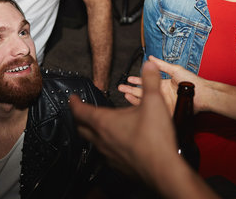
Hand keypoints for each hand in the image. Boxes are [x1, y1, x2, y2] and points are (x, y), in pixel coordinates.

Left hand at [69, 61, 178, 181]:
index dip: (74, 103)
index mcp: (105, 122)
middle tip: (81, 111)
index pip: (80, 111)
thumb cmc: (155, 139)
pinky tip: (115, 144)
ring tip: (98, 126)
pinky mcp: (118, 167)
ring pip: (92, 142)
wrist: (163, 170)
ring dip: (91, 132)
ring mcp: (108, 155)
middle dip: (79, 118)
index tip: (72, 98)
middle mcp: (102, 140)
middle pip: (81, 128)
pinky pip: (104, 154)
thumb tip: (149, 65)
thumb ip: (150, 81)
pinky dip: (105, 145)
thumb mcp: (154, 102)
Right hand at [118, 56, 205, 113]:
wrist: (203, 94)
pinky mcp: (166, 112)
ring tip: (124, 94)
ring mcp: (163, 104)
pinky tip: (135, 105)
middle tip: (121, 88)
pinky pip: (152, 110)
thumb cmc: (192, 81)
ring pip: (145, 102)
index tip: (128, 79)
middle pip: (143, 92)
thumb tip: (150, 58)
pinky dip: (143, 108)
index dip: (137, 80)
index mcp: (163, 84)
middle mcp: (161, 94)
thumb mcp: (175, 70)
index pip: (147, 82)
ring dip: (134, 98)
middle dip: (131, 89)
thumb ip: (161, 65)